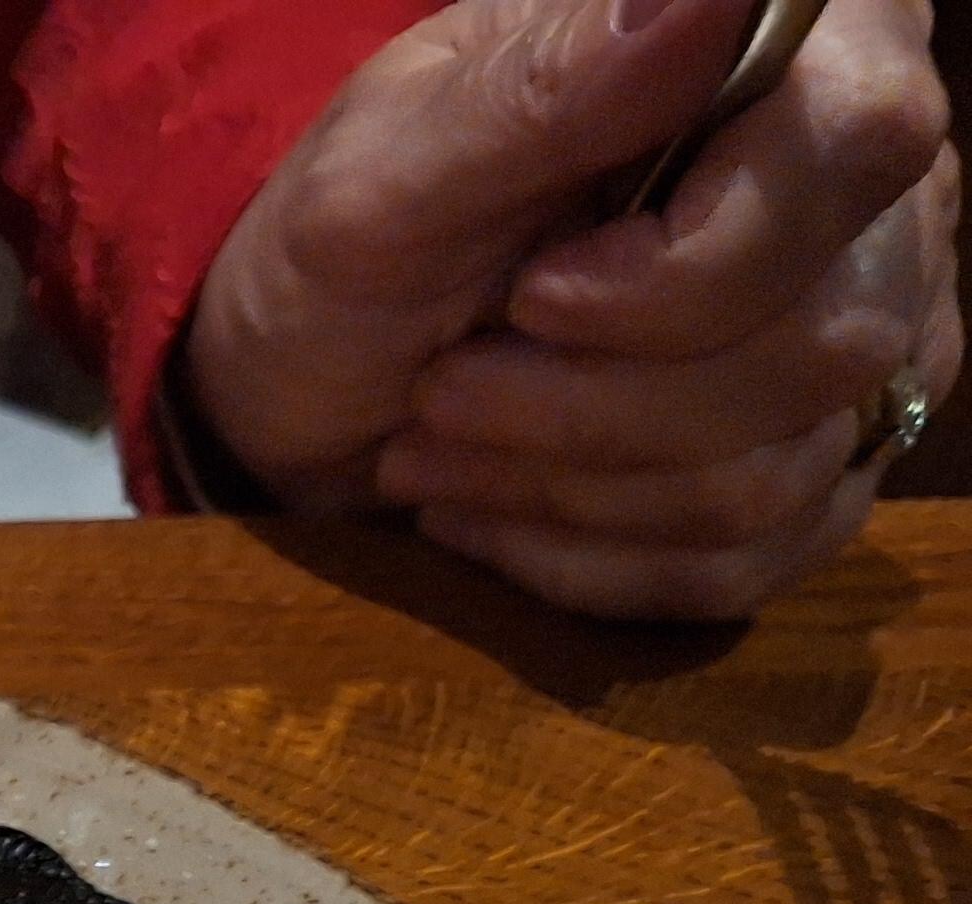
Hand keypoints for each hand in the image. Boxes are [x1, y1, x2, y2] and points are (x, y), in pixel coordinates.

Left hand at [188, 0, 960, 618]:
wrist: (322, 385)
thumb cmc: (355, 253)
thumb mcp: (394, 169)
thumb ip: (550, 85)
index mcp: (804, 48)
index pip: (860, 145)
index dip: (692, 266)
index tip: (531, 297)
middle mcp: (870, 190)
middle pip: (822, 339)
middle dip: (586, 404)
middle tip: (442, 390)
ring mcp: (866, 332)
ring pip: (778, 468)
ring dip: (564, 486)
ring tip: (443, 441)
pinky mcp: (820, 469)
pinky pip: (743, 563)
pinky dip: (580, 558)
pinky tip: (492, 508)